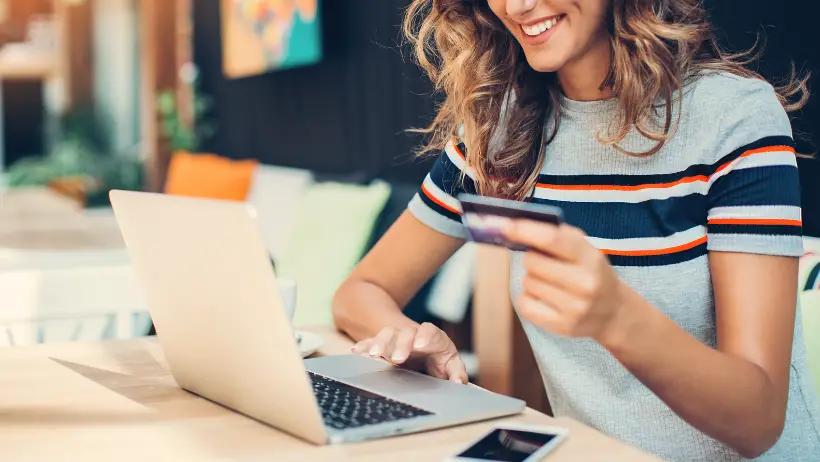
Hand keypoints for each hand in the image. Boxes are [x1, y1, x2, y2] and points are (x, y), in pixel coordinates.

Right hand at [350, 322, 467, 383]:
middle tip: (398, 358)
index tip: (420, 344)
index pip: (430, 331)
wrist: (426, 351)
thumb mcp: (451, 365)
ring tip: (375, 355)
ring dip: (381, 343)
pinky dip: (365, 345)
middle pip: (406, 333)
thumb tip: (459, 382)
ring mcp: (397, 339)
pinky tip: (357, 351)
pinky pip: (373, 342)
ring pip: (388, 335)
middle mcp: (414, 335)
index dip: (425, 336)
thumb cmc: (440, 359)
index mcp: (434, 338)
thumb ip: (456, 373)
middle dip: (401, 344)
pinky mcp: (384, 346)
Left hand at [502, 220, 628, 345]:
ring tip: (551, 283)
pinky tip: (545, 298)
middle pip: (532, 262)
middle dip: (531, 258)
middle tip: (544, 263)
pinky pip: (524, 304)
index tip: (505, 226)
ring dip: (532, 279)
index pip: (552, 240)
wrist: (613, 312)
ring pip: (527, 282)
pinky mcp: (561, 325)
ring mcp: (574, 307)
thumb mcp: (585, 250)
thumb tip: (516, 227)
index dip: (525, 231)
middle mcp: (585, 283)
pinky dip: (528, 298)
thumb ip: (557, 236)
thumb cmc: (591, 273)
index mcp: (590, 258)